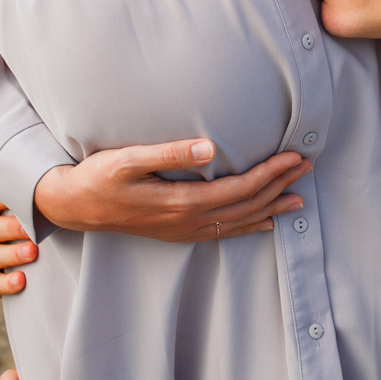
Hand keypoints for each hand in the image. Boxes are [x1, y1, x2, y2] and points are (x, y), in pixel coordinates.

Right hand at [0, 192, 37, 296]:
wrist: (22, 260)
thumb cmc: (30, 225)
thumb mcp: (27, 208)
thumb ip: (32, 193)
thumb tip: (60, 176)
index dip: (6, 198)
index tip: (28, 196)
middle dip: (13, 229)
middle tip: (34, 230)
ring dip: (12, 254)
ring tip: (33, 252)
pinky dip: (4, 284)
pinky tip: (21, 280)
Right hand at [33, 137, 311, 241]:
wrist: (73, 206)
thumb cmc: (98, 177)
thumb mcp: (128, 159)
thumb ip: (169, 154)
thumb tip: (210, 147)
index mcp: (181, 202)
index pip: (239, 188)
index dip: (270, 174)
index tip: (294, 158)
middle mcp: (187, 220)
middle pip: (246, 205)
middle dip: (279, 187)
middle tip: (307, 167)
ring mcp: (183, 230)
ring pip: (239, 222)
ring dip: (270, 208)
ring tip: (299, 199)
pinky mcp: (177, 232)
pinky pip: (223, 232)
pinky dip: (249, 227)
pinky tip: (264, 224)